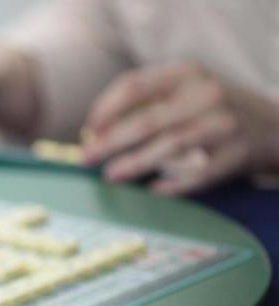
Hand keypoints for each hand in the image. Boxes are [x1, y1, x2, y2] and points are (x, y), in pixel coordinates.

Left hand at [83, 63, 278, 194]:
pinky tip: (154, 190)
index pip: (135, 86)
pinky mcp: (238, 153)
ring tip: (111, 175)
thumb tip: (96, 132)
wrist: (273, 125)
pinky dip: (174, 185)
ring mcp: (224, 124)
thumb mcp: (185, 91)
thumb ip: (146, 103)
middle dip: (110, 142)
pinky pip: (199, 174)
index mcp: (187, 73)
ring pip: (170, 146)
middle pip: (147, 121)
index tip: (88, 130)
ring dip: (135, 163)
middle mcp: (206, 94)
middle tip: (86, 158)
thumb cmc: (212, 110)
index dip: (106, 109)